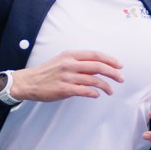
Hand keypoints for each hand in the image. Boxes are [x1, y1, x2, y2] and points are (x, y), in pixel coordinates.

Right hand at [6, 50, 122, 101]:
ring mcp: (67, 77)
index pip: (95, 55)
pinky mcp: (64, 89)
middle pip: (98, 66)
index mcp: (70, 55)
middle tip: (121, 78)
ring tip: (110, 91)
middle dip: (113, 72)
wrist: (29, 82)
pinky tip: (97, 95)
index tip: (119, 65)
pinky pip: (85, 91)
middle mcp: (70, 64)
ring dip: (105, 86)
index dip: (110, 60)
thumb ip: (79, 63)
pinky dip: (94, 93)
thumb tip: (98, 67)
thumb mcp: (62, 61)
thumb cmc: (47, 72)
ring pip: (93, 80)